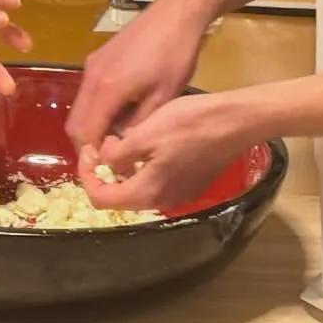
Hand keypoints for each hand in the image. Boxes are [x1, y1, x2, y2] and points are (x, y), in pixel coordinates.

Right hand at [64, 0, 211, 153]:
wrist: (174, 14)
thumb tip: (125, 149)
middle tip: (111, 161)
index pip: (84, 134)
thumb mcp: (165, 97)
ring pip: (80, 108)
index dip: (92, 156)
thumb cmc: (175, 55)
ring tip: (118, 140)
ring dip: (92, 128)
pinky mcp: (97, 59)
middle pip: (75, 123)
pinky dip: (96, 111)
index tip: (107, 171)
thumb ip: (139, 126)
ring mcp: (92, 66)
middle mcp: (91, 78)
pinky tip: (120, 114)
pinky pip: (88, 94)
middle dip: (88, 145)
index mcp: (106, 89)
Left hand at [75, 91, 249, 211]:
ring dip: (124, 168)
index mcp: (147, 192)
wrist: (235, 121)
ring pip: (137, 188)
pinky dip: (143, 167)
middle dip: (104, 172)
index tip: (88, 151)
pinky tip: (148, 143)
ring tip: (124, 139)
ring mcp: (179, 195)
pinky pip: (156, 181)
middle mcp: (163, 202)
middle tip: (104, 143)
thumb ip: (117, 154)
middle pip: (119, 196)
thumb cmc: (188, 124)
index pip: (100, 199)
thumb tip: (103, 162)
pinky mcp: (190, 184)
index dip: (86, 176)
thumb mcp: (143, 134)